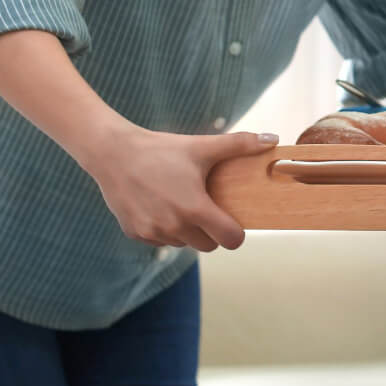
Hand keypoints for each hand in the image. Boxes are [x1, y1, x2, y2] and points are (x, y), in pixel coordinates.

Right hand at [74, 126, 277, 251]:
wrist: (113, 153)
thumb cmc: (161, 150)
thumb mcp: (202, 146)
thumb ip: (239, 145)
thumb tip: (272, 140)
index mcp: (195, 209)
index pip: (230, 240)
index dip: (235, 232)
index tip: (231, 220)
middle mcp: (174, 227)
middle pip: (208, 245)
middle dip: (211, 231)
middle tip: (205, 206)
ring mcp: (153, 233)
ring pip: (184, 243)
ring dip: (187, 231)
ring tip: (180, 202)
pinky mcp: (135, 234)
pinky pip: (161, 241)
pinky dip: (165, 229)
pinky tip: (159, 206)